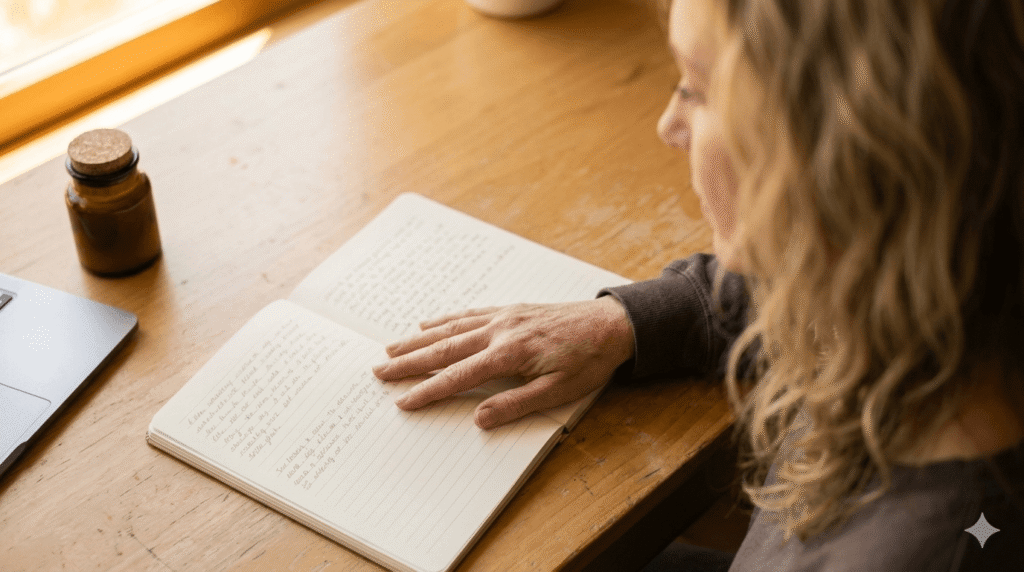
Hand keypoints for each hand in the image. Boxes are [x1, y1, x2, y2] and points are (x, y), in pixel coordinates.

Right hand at [372, 297, 634, 428]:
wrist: (611, 324)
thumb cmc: (588, 361)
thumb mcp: (558, 391)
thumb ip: (517, 405)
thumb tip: (479, 419)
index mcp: (510, 354)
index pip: (459, 376)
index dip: (428, 391)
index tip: (403, 401)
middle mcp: (500, 331)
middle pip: (445, 349)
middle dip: (409, 362)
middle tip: (378, 371)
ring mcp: (503, 317)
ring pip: (451, 328)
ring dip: (419, 340)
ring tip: (391, 349)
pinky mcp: (509, 310)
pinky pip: (468, 314)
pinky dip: (444, 319)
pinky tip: (428, 323)